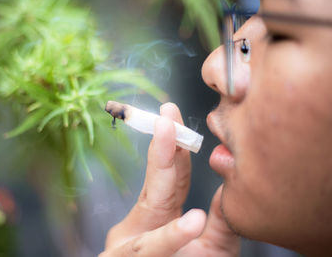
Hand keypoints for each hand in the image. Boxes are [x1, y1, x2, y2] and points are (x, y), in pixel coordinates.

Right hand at [99, 103, 239, 256]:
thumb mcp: (208, 250)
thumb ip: (220, 224)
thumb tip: (231, 192)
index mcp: (153, 219)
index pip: (166, 179)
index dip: (172, 148)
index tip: (175, 117)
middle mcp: (136, 232)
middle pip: (153, 192)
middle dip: (163, 154)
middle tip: (169, 120)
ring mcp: (129, 254)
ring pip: (148, 232)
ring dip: (165, 192)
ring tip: (176, 154)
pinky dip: (170, 241)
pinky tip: (191, 224)